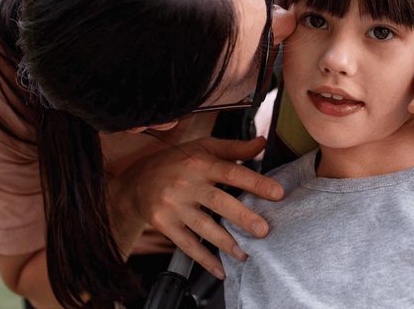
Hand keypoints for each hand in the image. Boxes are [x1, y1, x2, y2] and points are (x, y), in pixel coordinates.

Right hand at [114, 136, 283, 279]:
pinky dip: (204, 259)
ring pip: (203, 226)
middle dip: (242, 216)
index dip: (255, 183)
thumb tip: (263, 143)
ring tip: (246, 253)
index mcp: (201, 163)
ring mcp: (174, 206)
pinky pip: (187, 244)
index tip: (278, 193)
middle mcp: (187, 184)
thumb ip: (234, 148)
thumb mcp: (203, 147)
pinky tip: (221, 269)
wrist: (136, 181)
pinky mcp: (165, 224)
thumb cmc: (176, 162)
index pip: (232, 172)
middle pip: (218, 201)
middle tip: (263, 230)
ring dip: (226, 242)